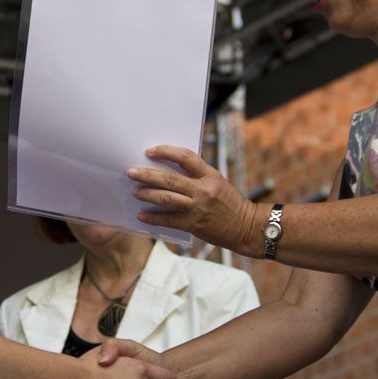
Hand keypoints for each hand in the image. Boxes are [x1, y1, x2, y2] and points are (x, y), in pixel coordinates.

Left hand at [127, 145, 257, 251]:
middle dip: (147, 175)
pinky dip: (154, 217)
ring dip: (147, 194)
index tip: (150, 151)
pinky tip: (142, 215)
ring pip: (166, 198)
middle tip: (131, 172)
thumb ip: (197, 175)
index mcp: (210, 175)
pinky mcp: (194, 224)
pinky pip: (169, 220)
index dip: (165, 152)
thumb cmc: (231, 203)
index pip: (185, 157)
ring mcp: (198, 208)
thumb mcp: (218, 182)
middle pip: (170, 179)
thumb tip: (170, 168)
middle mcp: (203, 190)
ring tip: (135, 191)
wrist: (246, 227)